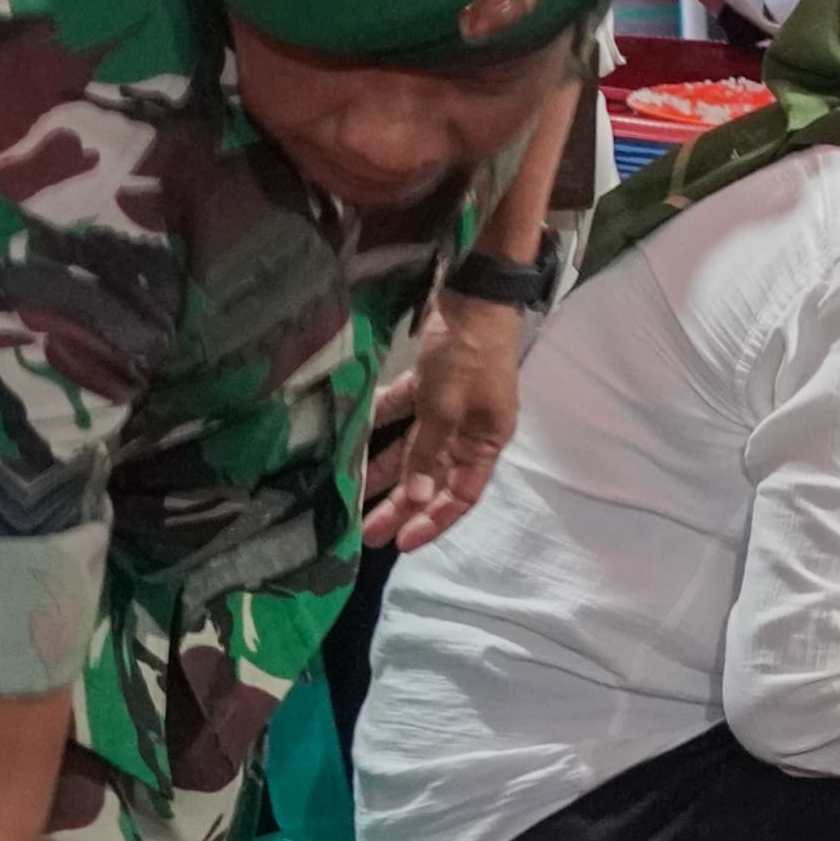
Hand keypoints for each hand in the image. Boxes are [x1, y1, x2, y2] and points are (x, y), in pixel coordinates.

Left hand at [368, 298, 521, 550]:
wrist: (475, 297)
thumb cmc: (468, 356)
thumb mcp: (446, 407)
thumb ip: (427, 451)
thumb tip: (414, 497)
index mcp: (486, 442)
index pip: (461, 495)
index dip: (433, 522)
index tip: (400, 543)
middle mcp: (470, 431)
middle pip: (433, 478)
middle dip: (402, 506)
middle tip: (367, 534)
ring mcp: (451, 408)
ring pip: (415, 450)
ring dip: (387, 472)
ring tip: (353, 494)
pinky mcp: (433, 386)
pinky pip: (404, 416)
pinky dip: (383, 427)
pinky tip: (354, 440)